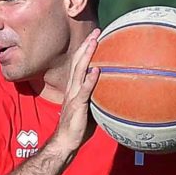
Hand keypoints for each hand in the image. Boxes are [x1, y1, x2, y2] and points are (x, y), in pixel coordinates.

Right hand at [47, 28, 101, 156]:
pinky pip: (84, 91)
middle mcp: (72, 89)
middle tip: (96, 31)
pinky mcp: (77, 106)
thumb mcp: (88, 109)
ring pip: (80, 71)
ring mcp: (73, 96)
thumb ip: (96, 97)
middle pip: (78, 62)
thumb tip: (111, 91)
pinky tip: (96, 70)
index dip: (85, 50)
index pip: (78, 64)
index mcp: (73, 89)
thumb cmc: (77, 128)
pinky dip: (90, 80)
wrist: (64, 143)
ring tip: (94, 42)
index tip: (94, 36)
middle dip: (87, 46)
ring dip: (87, 55)